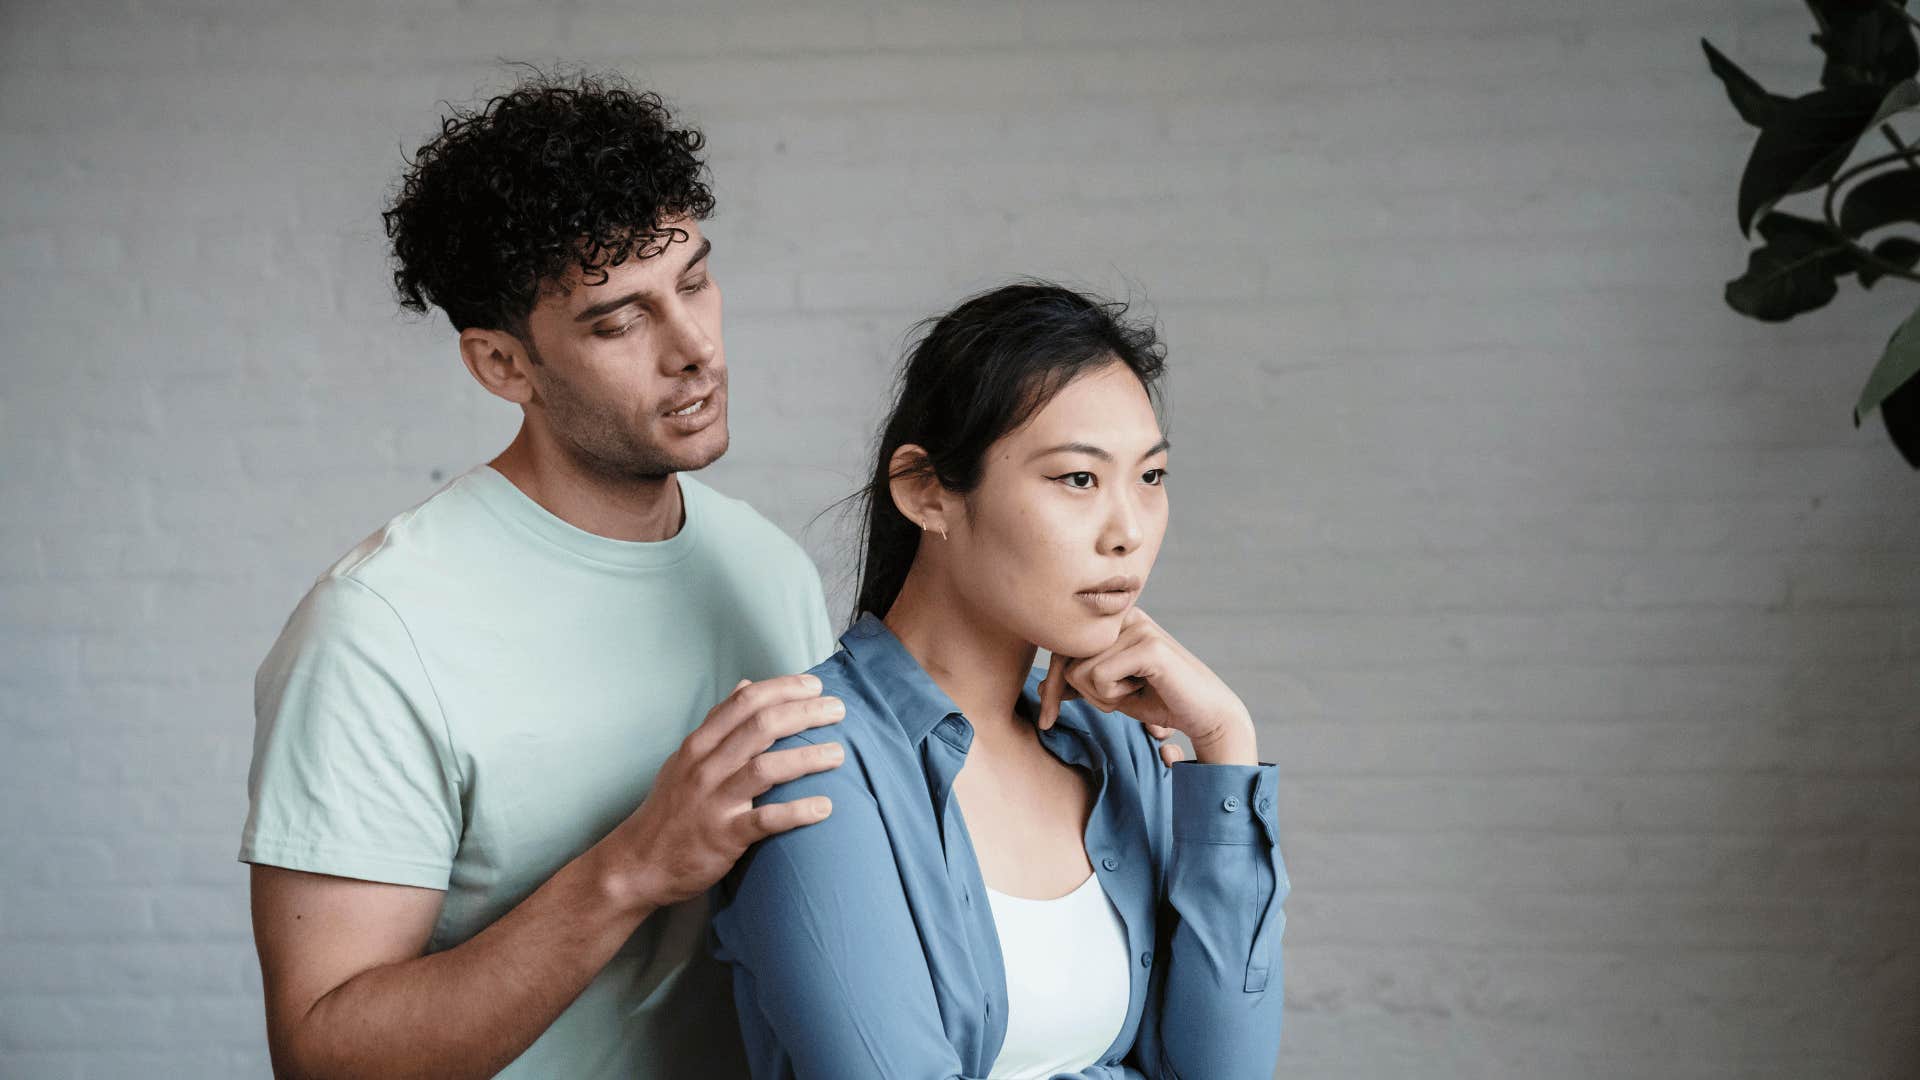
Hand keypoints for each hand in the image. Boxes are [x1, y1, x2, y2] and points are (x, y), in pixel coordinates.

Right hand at [597, 674, 846, 909]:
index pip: (745, 702)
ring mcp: (714, 801)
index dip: (783, 688)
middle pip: (761, 727)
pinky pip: (765, 821)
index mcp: (699, 744)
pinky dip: (797, 812)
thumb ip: (717, 723)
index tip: (815, 684)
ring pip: (766, 768)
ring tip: (839, 754)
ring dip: (808, 758)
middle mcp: (706, 767)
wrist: (638, 863)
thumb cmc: (670, 808)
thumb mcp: (685, 758)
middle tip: (838, 709)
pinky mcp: (723, 837)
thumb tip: (745, 686)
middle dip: (805, 712)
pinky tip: (825, 807)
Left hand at [1037, 608, 1255, 765]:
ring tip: (1132, 693)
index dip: (1053, 684)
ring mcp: (1137, 627)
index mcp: (1115, 619)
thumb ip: (1081, 683)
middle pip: (1065, 657)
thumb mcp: (1111, 692)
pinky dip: (1113, 697)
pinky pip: (1099, 678)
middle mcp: (1124, 615)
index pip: (1062, 646)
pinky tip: (1140, 691)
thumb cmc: (1160, 701)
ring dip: (1101, 697)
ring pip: (1080, 671)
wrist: (1206, 715)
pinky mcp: (1148, 647)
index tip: (1048, 719)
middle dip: (1073, 693)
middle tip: (1109, 706)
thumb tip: (1041, 686)